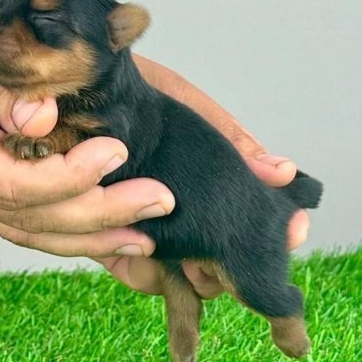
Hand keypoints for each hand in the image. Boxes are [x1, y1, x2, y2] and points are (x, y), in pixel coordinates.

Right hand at [0, 0, 174, 257]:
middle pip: (26, 219)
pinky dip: (64, 224)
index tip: (116, 152)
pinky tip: (105, 226)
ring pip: (24, 229)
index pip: (7, 183)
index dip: (67, 178)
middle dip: (99, 215)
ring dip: (88, 235)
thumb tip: (45, 120)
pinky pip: (19, 215)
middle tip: (160, 199)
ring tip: (145, 234)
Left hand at [95, 56, 310, 298]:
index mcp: (206, 184)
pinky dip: (145, 271)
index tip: (295, 229)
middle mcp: (178, 213)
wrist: (66, 81)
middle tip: (235, 261)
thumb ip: (229, 142)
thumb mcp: (184, 106)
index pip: (249, 220)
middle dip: (232, 270)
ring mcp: (143, 228)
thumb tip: (285, 173)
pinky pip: (134, 271)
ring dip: (196, 280)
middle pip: (219, 261)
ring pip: (182, 277)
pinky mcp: (102, 238)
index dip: (276, 234)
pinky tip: (152, 254)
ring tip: (200, 268)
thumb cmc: (127, 89)